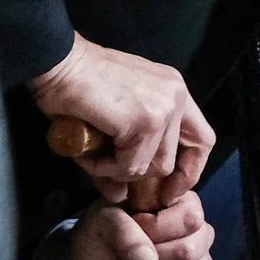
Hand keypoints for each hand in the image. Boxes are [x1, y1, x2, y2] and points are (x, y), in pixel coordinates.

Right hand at [29, 33, 215, 199]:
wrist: (57, 62)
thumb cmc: (78, 86)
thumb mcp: (111, 122)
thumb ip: (122, 158)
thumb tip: (119, 197)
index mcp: (174, 92)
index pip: (202, 140)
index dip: (189, 170)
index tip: (167, 190)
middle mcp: (177, 96)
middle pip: (172, 160)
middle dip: (140, 175)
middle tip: (110, 173)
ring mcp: (163, 109)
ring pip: (152, 167)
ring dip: (117, 170)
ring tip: (92, 155)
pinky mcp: (144, 121)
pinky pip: (129, 166)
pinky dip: (105, 168)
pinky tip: (87, 152)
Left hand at [39, 194, 214, 259]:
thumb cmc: (99, 238)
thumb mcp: (102, 222)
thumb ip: (124, 230)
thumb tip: (149, 259)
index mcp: (182, 206)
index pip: (191, 217)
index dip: (158, 228)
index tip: (134, 227)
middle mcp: (198, 235)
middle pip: (190, 250)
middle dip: (152, 258)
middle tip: (132, 257)